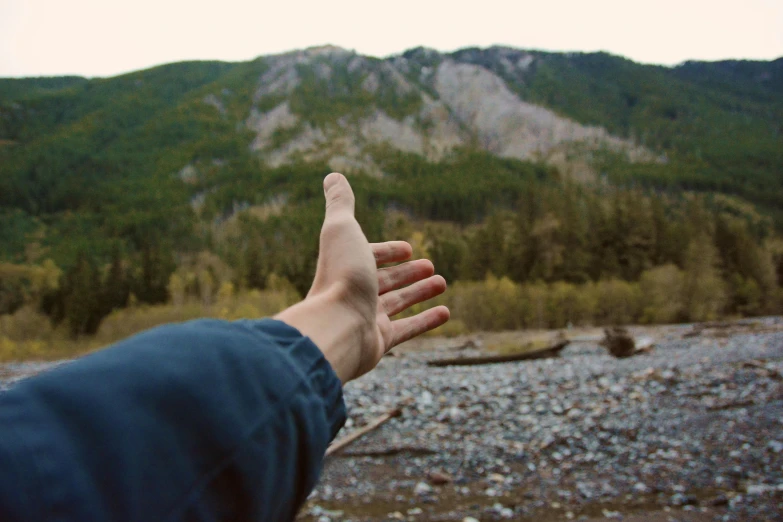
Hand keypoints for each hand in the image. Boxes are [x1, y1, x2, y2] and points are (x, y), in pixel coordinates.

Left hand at [275, 173, 449, 381]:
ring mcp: (366, 319)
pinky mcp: (379, 341)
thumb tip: (333, 175)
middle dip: (407, 272)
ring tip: (442, 282)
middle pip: (384, 281)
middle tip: (430, 265)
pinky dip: (426, 320)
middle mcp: (353, 293)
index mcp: (345, 267)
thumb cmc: (341, 275)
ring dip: (420, 292)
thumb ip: (340, 203)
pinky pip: (407, 329)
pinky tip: (446, 313)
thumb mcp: (342, 229)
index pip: (369, 256)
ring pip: (397, 304)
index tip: (408, 249)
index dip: (388, 251)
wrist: (336, 327)